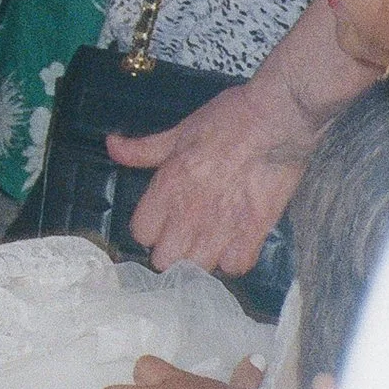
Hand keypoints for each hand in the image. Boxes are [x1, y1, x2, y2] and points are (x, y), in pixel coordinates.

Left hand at [113, 79, 311, 274]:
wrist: (277, 120)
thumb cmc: (227, 120)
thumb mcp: (178, 131)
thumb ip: (143, 148)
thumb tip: (112, 147)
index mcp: (168, 186)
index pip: (141, 232)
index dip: (148, 230)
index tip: (159, 223)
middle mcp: (191, 212)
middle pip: (166, 259)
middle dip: (170, 251)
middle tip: (181, 237)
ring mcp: (223, 225)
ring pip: (198, 268)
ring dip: (199, 260)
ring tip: (205, 244)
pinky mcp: (255, 231)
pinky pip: (236, 266)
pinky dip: (233, 260)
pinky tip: (232, 246)